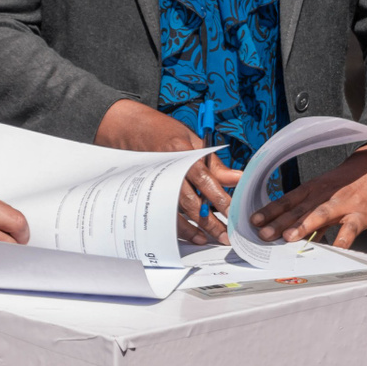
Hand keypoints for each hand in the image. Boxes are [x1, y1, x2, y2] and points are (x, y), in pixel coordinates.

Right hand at [94, 99, 236, 245]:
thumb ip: (214, 163)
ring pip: (175, 210)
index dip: (220, 198)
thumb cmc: (163, 130)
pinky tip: (188, 233)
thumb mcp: (192, 139)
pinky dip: (175, 225)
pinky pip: (162, 212)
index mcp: (183, 152)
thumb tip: (238, 178)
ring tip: (207, 239)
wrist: (128, 127)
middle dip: (210, 221)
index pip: (206, 179)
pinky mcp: (147, 190)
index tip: (233, 214)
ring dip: (191, 228)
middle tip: (225, 236)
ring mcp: (155, 181)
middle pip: (191, 201)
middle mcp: (168, 168)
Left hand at [249, 143, 366, 249]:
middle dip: (279, 222)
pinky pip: (351, 227)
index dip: (270, 211)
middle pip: (298, 209)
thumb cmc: (349, 184)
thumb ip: (310, 217)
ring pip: (320, 214)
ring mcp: (343, 203)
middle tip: (261, 235)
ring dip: (304, 225)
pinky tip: (335, 249)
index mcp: (313, 190)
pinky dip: (343, 238)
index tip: (252, 221)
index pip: (287, 200)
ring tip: (288, 238)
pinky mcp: (362, 213)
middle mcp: (324, 195)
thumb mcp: (326, 195)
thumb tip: (292, 236)